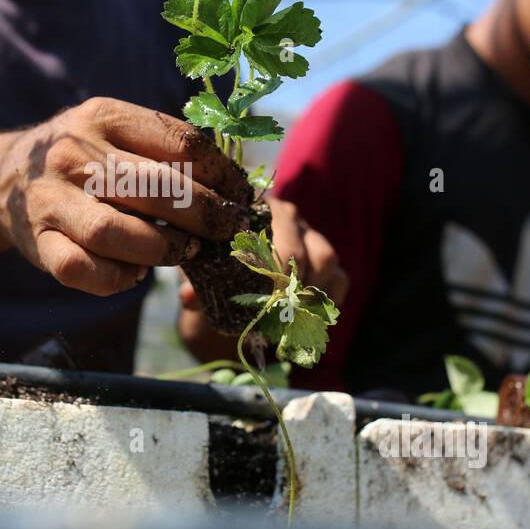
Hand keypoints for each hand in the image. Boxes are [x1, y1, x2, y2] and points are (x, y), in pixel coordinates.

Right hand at [0, 97, 253, 295]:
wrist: (6, 177)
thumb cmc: (84, 158)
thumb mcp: (116, 130)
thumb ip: (163, 147)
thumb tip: (232, 187)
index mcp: (104, 116)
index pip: (180, 144)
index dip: (221, 174)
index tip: (240, 194)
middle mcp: (74, 153)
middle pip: (155, 189)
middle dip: (204, 216)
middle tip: (227, 230)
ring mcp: (51, 199)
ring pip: (113, 232)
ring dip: (162, 250)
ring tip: (185, 251)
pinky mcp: (38, 242)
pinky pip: (82, 270)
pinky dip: (118, 278)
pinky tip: (135, 274)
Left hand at [178, 195, 348, 308]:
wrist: (234, 279)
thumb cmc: (215, 268)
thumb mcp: (201, 273)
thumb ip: (194, 283)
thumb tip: (189, 299)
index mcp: (253, 210)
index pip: (267, 230)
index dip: (266, 267)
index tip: (260, 296)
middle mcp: (287, 217)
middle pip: (300, 249)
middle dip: (287, 288)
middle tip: (272, 314)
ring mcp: (312, 236)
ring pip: (325, 259)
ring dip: (307, 293)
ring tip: (286, 318)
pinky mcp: (327, 260)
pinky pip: (340, 278)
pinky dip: (326, 301)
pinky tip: (304, 318)